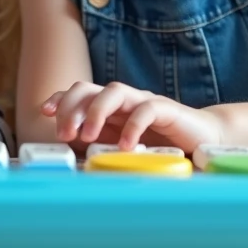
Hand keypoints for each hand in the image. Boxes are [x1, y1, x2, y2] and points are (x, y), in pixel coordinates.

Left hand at [41, 81, 224, 153]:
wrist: (202, 139)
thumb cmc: (158, 144)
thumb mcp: (121, 147)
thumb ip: (99, 147)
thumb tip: (70, 158)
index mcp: (109, 107)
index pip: (78, 94)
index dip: (60, 99)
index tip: (45, 112)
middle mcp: (123, 99)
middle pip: (89, 88)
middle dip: (72, 107)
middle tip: (65, 133)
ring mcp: (143, 101)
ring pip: (114, 92)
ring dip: (95, 113)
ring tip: (87, 138)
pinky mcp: (166, 109)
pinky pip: (146, 110)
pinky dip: (132, 127)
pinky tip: (125, 147)